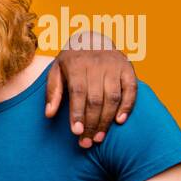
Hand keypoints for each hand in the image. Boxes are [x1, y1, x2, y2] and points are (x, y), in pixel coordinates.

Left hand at [46, 30, 137, 147]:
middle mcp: (97, 64)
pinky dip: (127, 106)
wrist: (92, 38)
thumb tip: (49, 114)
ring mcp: (115, 66)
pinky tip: (119, 122)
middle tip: (86, 142)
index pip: (78, 92)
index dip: (77, 113)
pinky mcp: (128, 69)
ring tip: (99, 138)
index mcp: (76, 64)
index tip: (76, 132)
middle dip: (92, 123)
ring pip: (113, 97)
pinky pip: (131, 89)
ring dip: (107, 120)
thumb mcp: (56, 71)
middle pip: (96, 98)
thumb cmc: (70, 61)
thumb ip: (52, 92)